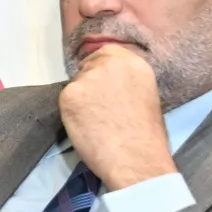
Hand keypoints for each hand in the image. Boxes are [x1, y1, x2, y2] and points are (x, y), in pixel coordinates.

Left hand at [58, 42, 175, 189]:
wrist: (137, 159)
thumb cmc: (146, 135)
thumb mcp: (145, 94)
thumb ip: (126, 81)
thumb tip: (109, 83)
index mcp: (133, 63)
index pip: (106, 52)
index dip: (100, 68)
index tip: (101, 84)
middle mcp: (110, 64)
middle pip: (87, 67)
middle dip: (89, 83)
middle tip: (96, 107)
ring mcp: (87, 78)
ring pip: (76, 84)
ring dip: (80, 99)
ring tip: (95, 121)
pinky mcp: (69, 94)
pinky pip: (66, 101)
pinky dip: (71, 113)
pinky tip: (87, 127)